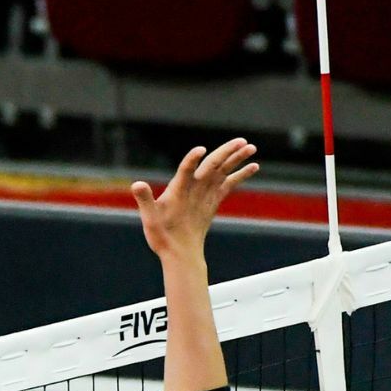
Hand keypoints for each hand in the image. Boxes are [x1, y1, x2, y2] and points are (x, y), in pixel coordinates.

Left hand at [130, 139, 257, 264]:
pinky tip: (253, 166)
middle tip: (241, 141)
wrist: (176, 249)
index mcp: (178, 188)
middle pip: (211, 163)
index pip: (186, 169)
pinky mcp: (213, 198)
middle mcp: (193, 185)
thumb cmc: (161, 235)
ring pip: (222, 170)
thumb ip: (145, 200)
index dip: (192, 159)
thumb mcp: (151, 217)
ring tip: (251, 147)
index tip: (200, 150)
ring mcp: (205, 190)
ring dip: (236, 158)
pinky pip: (228, 183)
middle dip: (226, 152)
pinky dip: (240, 175)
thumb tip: (137, 184)